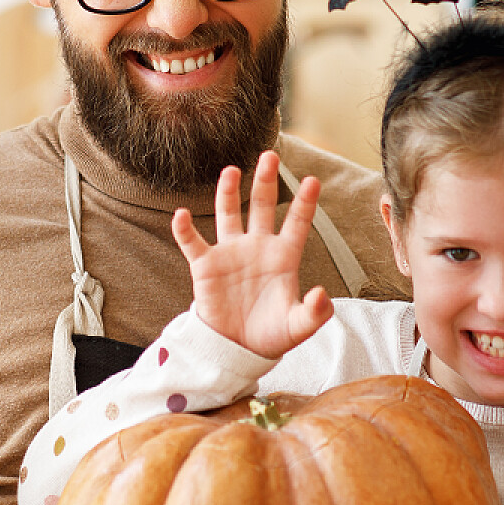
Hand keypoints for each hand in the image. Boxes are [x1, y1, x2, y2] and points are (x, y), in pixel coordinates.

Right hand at [171, 151, 332, 358]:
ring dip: (228, 193)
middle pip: (262, 206)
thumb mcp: (298, 327)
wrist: (237, 348)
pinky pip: (193, 242)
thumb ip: (314, 312)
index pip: (297, 223)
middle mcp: (257, 247)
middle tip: (270, 156)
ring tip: (231, 171)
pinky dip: (185, 229)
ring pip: (228, 214)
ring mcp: (230, 253)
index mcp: (283, 257)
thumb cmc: (271, 335)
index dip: (304, 203)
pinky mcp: (206, 265)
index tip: (313, 180)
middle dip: (265, 181)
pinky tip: (181, 215)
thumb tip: (322, 294)